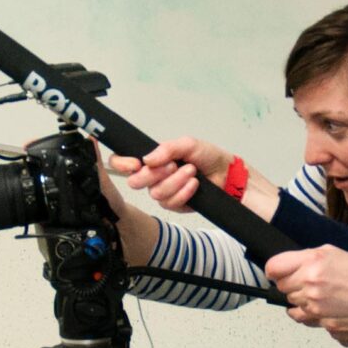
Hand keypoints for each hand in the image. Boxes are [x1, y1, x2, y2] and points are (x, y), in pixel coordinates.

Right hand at [110, 137, 231, 211]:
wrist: (226, 173)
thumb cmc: (207, 156)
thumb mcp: (187, 144)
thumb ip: (166, 149)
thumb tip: (146, 159)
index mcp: (151, 159)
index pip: (122, 161)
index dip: (121, 164)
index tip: (135, 164)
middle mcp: (153, 176)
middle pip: (135, 182)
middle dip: (155, 174)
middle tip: (173, 165)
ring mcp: (163, 191)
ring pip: (156, 193)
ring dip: (176, 181)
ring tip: (191, 171)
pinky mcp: (175, 204)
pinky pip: (171, 202)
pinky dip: (184, 191)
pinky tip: (194, 184)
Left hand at [266, 246, 347, 324]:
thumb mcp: (330, 252)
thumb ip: (305, 256)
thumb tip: (286, 263)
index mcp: (311, 259)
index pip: (274, 267)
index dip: (273, 270)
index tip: (275, 273)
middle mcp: (309, 278)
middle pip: (280, 285)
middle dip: (289, 283)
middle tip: (304, 280)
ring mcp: (312, 297)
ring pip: (289, 299)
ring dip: (298, 296)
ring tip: (316, 290)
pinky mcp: (316, 312)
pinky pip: (298, 312)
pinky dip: (303, 308)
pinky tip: (315, 301)